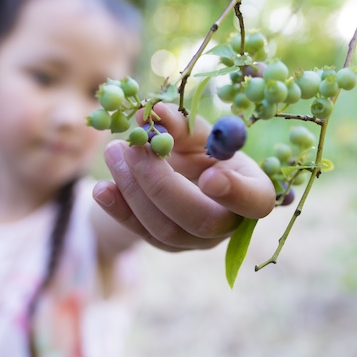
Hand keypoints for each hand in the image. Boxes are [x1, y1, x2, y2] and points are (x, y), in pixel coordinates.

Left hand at [93, 103, 274, 251]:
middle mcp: (227, 224)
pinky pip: (139, 232)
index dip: (236, 193)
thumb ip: (183, 124)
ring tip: (114, 150)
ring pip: (164, 228)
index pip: (255, 201)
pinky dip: (117, 209)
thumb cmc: (201, 149)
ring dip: (133, 189)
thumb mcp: (198, 133)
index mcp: (251, 191)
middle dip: (162, 184)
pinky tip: (100, 188)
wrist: (179, 173)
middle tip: (134, 148)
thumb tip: (154, 111)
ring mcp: (194, 241)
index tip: (210, 175)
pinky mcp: (163, 244)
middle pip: (200, 219)